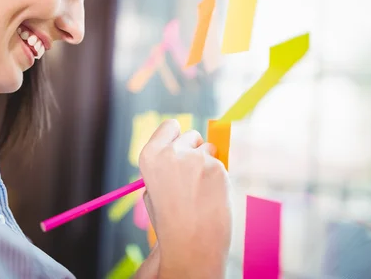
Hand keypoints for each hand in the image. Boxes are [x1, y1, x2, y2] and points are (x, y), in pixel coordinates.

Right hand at [139, 120, 231, 277]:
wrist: (190, 245)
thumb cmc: (171, 221)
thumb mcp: (153, 190)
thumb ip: (165, 165)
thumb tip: (186, 146)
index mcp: (150, 156)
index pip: (170, 126)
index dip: (178, 137)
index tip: (182, 148)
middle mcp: (170, 152)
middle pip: (192, 135)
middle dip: (195, 150)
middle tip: (192, 178)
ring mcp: (194, 158)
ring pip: (209, 149)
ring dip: (209, 163)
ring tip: (200, 191)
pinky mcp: (216, 167)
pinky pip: (221, 165)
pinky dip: (219, 178)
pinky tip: (211, 197)